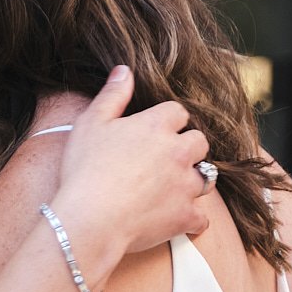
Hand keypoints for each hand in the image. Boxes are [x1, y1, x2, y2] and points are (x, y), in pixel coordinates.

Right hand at [50, 67, 210, 282]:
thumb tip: (125, 71)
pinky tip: (177, 219)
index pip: (178, 112)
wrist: (90, 219)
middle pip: (200, 142)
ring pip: (206, 178)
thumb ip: (112, 95)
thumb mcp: (91, 123)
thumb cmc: (85, 170)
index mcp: (157, 125)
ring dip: (192, 180)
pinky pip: (201, 218)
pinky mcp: (185, 216)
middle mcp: (178, 152)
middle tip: (166, 159)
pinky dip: (191, 219)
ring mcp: (185, 185)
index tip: (154, 132)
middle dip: (187, 148)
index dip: (167, 121)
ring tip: (172, 188)